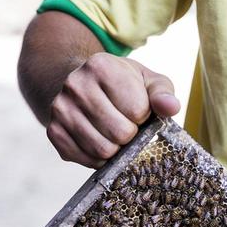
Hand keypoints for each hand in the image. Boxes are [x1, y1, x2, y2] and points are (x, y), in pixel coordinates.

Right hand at [47, 54, 179, 167]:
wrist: (80, 85)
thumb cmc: (121, 86)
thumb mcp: (146, 81)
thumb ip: (162, 93)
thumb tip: (171, 107)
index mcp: (101, 66)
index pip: (137, 110)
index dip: (143, 116)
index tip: (136, 110)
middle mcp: (75, 85)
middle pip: (120, 133)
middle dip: (130, 135)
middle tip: (127, 126)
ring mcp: (60, 109)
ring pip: (102, 151)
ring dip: (116, 149)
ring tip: (114, 134)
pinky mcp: (54, 132)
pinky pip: (86, 160)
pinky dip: (99, 159)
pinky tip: (100, 141)